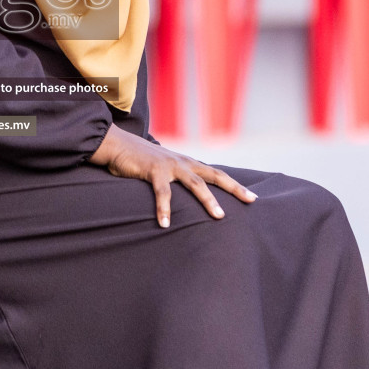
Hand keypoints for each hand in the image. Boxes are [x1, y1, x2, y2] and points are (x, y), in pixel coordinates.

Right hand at [89, 123, 255, 227]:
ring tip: (218, 217)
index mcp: (186, 163)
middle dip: (233, 188)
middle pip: (214, 176)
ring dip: (208, 200)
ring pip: (195, 184)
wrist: (117, 145)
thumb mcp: (163, 169)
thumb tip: (186, 195)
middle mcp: (183, 162)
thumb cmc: (139, 160)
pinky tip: (165, 224)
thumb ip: (175, 179)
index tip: (252, 197)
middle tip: (250, 201)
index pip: (216, 174)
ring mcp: (170, 165)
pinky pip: (162, 192)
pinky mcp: (153, 170)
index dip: (234, 185)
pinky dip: (164, 208)